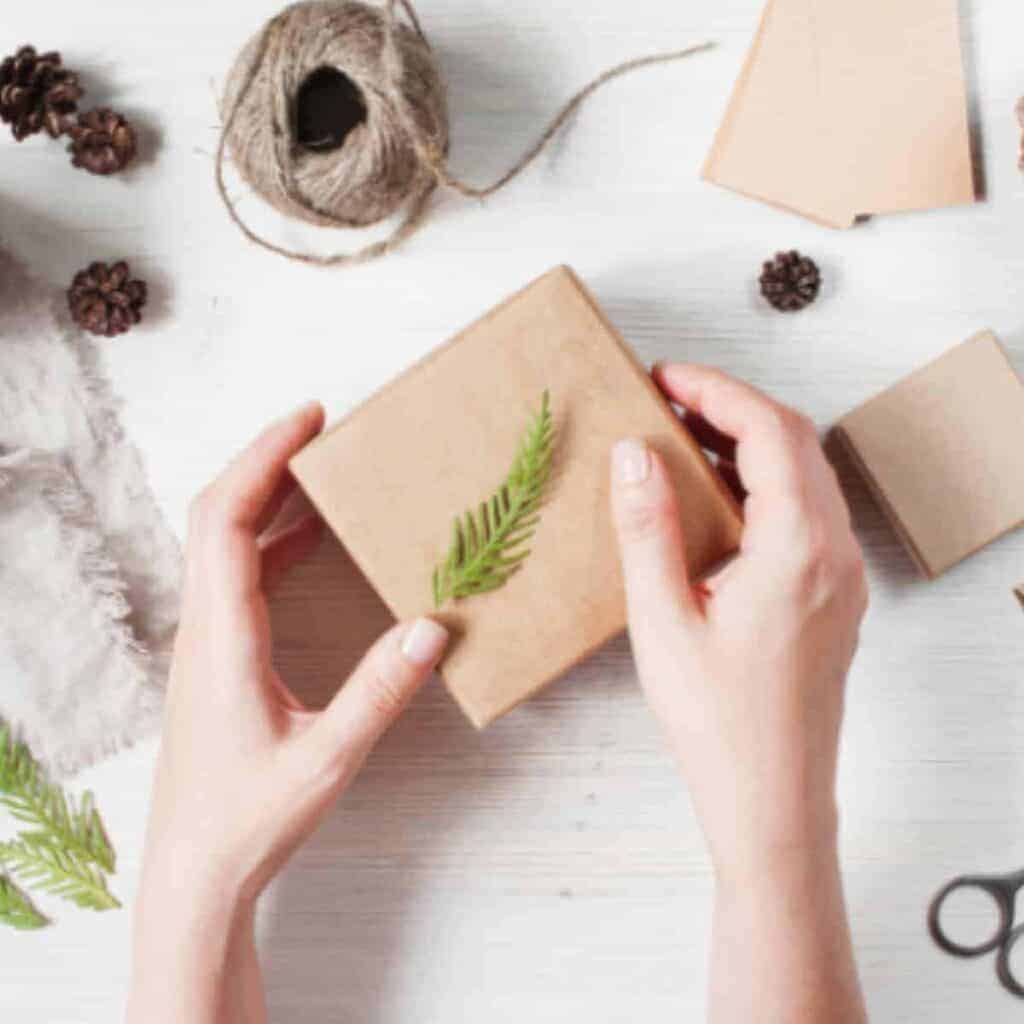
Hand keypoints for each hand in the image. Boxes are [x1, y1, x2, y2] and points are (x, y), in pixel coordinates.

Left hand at [127, 403, 448, 1023]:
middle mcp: (204, 627)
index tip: (308, 420)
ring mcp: (207, 640)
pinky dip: (276, 544)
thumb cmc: (249, 820)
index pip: (228, 521)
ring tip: (325, 474)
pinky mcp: (219, 656)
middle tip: (322, 430)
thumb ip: (380, 692)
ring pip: (226, 545)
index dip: (263, 459)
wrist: (195, 870)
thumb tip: (433, 627)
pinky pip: (241, 577)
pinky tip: (313, 545)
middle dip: (266, 462)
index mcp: (221, 638)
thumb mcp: (327, 759)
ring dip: (271, 501)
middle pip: (219, 516)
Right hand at [610, 365, 867, 1022]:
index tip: (665, 377)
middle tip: (669, 398)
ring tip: (685, 437)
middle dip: (732, 407)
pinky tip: (719, 497)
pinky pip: (808, 512)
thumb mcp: (662, 621)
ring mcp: (843, 577)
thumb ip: (648, 528)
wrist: (772, 800)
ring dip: (751, 444)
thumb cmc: (717, 723)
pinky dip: (765, 483)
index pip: (768, 433)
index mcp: (799, 550)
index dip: (716, 391)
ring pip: (806, 476)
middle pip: (796, 443)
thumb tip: (635, 453)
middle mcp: (835, 554)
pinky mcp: (835, 597)